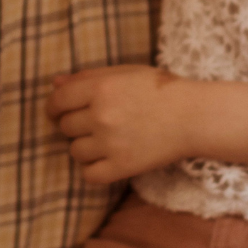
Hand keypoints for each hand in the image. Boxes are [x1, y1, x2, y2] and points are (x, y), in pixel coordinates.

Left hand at [45, 66, 202, 183]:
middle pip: (65, 126)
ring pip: (74, 151)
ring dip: (84, 146)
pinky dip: (93, 169)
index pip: (57, 100)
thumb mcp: (124, 72)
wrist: (194, 116)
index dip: (53, 106)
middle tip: (94, 122)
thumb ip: (88, 77)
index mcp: (100, 88)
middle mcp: (101, 115)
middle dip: (74, 124)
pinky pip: (89, 174)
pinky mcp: (122, 167)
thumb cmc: (160, 89)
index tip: (58, 111)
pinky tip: (106, 159)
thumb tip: (54, 83)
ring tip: (104, 140)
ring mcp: (111, 143)